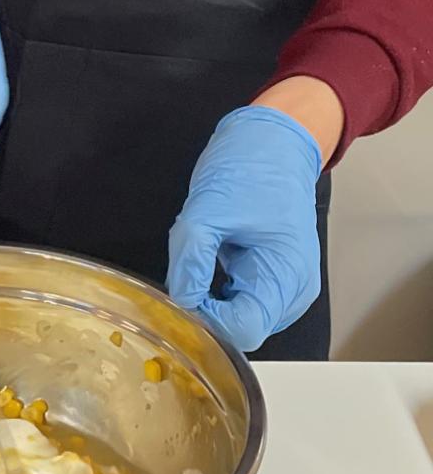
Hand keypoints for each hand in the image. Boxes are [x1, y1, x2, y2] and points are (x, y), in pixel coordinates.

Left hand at [167, 106, 323, 351]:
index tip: (182, 295)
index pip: (243, 330)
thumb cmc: (250, 170)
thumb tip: (179, 299)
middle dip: (208, 309)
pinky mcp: (276, 278)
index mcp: (286, 276)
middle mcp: (293, 292)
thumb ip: (191, 257)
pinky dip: (221, 289)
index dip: (207, 320)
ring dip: (213, 298)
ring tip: (204, 256)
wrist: (276, 144)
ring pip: (240, 316)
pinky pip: (243, 299)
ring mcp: (288, 287)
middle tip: (185, 272)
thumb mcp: (208, 209)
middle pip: (242, 328)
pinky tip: (213, 259)